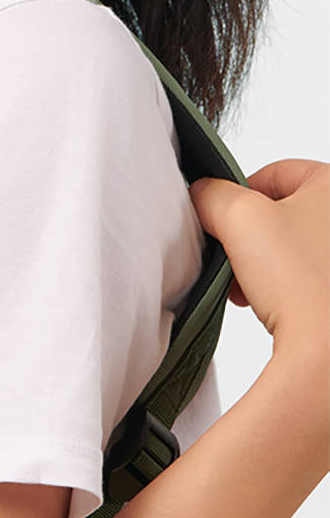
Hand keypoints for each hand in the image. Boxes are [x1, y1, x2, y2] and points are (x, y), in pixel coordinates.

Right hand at [191, 159, 328, 357]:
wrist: (324, 346)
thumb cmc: (300, 280)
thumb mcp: (240, 218)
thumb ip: (211, 195)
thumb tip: (199, 196)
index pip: (274, 172)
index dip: (239, 196)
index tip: (223, 224)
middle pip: (279, 213)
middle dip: (247, 239)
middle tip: (234, 261)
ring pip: (286, 248)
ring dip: (258, 266)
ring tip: (249, 288)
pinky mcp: (329, 290)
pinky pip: (298, 276)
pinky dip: (277, 288)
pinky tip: (268, 305)